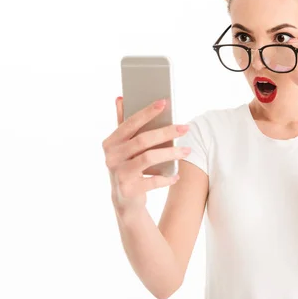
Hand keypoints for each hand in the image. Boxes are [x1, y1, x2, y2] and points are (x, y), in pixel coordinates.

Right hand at [101, 97, 190, 212]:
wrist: (124, 200)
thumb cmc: (128, 166)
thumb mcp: (123, 147)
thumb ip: (123, 123)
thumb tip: (121, 97)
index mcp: (110, 142)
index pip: (130, 123)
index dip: (147, 112)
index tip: (165, 102)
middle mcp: (111, 157)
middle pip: (142, 140)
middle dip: (166, 132)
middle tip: (185, 128)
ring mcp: (119, 174)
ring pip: (149, 158)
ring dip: (171, 153)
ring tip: (187, 151)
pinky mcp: (128, 190)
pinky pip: (153, 181)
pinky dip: (167, 178)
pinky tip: (177, 175)